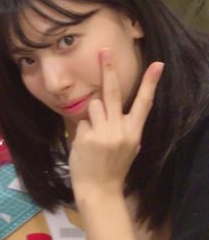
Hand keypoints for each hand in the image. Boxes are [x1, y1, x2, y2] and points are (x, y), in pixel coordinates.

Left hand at [69, 49, 163, 201]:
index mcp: (134, 132)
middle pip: (112, 92)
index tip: (157, 64)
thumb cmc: (112, 168)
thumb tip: (116, 111)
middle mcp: (121, 129)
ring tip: (94, 138)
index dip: (150, 83)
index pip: (144, 103)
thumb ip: (124, 129)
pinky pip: (81, 123)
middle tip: (104, 49)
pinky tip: (85, 148)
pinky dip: (81, 132)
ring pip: (93, 106)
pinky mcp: (87, 136)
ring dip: (91, 117)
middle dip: (108, 69)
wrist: (100, 190)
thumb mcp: (128, 148)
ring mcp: (103, 132)